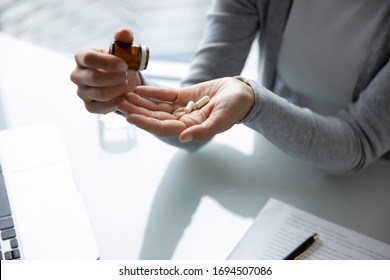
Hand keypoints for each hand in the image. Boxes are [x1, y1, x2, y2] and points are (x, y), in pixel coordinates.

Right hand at [70, 28, 141, 113]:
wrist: (119, 80)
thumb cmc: (118, 62)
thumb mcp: (122, 49)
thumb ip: (123, 40)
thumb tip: (124, 32)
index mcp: (82, 57)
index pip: (89, 59)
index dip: (108, 62)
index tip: (125, 64)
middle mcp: (77, 75)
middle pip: (95, 78)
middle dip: (118, 78)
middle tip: (132, 75)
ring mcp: (81, 92)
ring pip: (101, 94)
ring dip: (120, 89)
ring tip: (132, 84)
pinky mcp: (89, 106)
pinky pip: (102, 107)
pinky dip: (117, 102)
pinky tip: (125, 95)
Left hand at [117, 77, 253, 141]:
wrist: (242, 93)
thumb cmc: (235, 108)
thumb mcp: (222, 119)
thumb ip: (204, 130)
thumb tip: (183, 138)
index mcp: (190, 128)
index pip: (163, 127)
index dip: (146, 122)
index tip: (129, 117)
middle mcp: (183, 120)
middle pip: (155, 117)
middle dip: (137, 111)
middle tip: (118, 103)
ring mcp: (182, 108)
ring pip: (157, 106)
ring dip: (140, 101)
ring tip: (123, 95)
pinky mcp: (184, 95)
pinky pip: (165, 95)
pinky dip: (152, 92)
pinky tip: (138, 88)